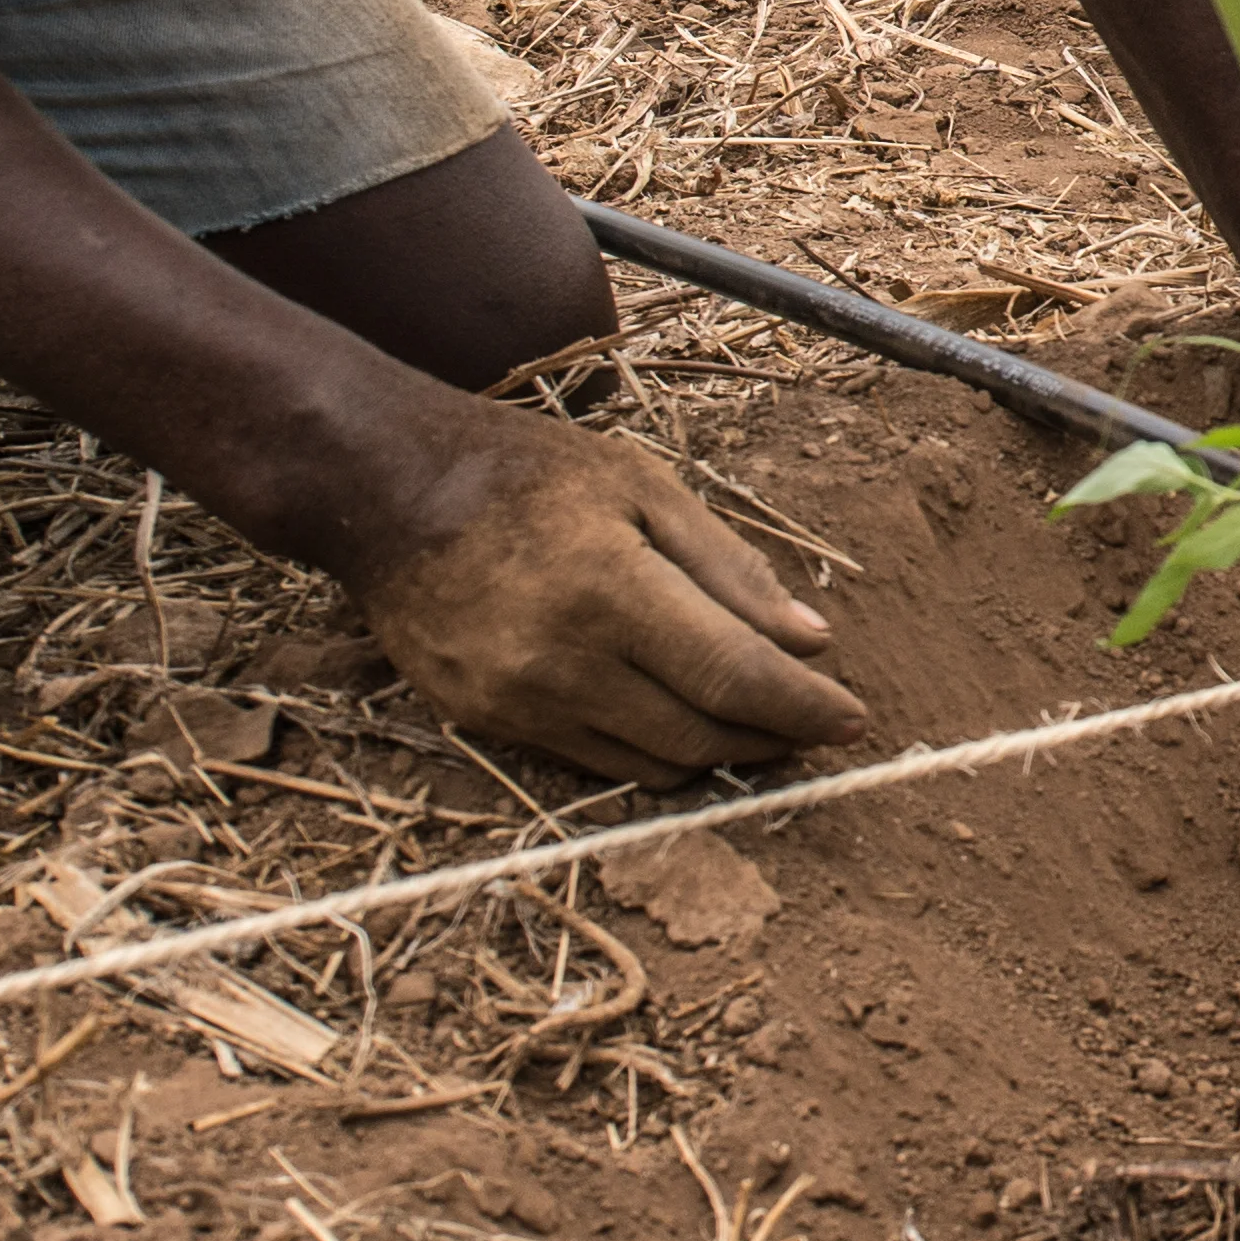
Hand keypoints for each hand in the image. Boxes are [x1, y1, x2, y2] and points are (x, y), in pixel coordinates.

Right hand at [326, 393, 869, 779]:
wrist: (387, 495)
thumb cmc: (528, 474)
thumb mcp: (641, 487)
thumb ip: (729, 568)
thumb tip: (812, 640)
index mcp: (611, 591)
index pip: (735, 678)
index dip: (804, 708)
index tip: (852, 716)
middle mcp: (562, 663)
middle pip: (701, 736)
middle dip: (773, 737)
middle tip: (813, 719)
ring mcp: (519, 704)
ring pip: (652, 765)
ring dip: (718, 754)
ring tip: (756, 722)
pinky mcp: (488, 725)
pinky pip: (595, 764)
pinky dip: (652, 751)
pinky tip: (679, 719)